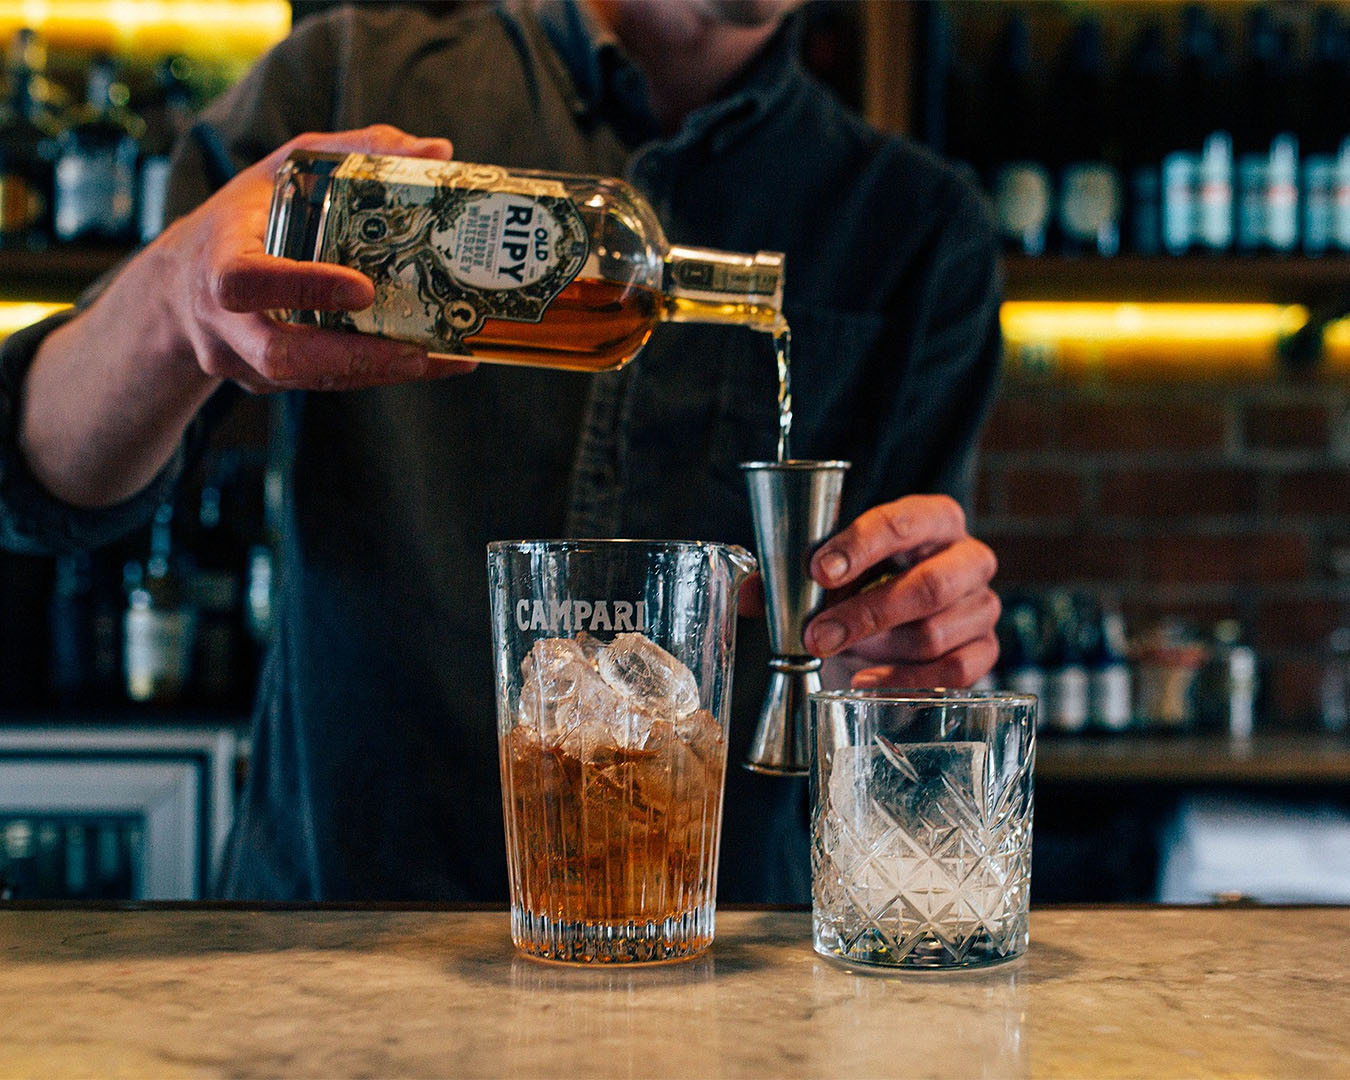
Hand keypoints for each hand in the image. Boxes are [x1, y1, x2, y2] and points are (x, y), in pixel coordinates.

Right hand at [158, 124, 477, 392]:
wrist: (181, 288)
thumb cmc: (244, 218)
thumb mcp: (283, 170)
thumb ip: (354, 153)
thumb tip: (437, 148)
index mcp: (216, 260)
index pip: (245, 282)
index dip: (302, 289)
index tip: (362, 290)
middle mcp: (224, 322)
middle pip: (280, 356)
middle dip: (354, 357)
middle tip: (418, 352)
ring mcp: (243, 360)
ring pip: (311, 379)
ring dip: (380, 373)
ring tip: (445, 360)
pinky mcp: (268, 383)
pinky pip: (324, 383)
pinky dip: (377, 375)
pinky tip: (431, 362)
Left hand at [802, 495, 999, 689]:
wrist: (896, 616)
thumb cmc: (869, 576)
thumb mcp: (845, 561)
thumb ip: (817, 568)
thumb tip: (780, 592)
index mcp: (938, 519)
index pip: (904, 524)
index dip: (860, 547)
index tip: (820, 572)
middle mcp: (971, 558)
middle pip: (931, 586)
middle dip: (867, 614)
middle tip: (819, 634)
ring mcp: (983, 606)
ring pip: (934, 634)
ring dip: (877, 648)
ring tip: (838, 650)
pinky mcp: (986, 649)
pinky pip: (952, 672)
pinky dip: (902, 680)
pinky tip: (865, 680)